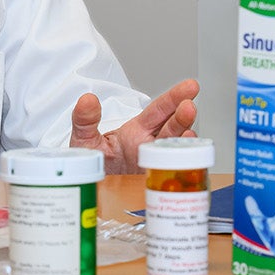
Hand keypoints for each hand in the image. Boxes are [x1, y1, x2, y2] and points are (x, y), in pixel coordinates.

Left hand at [72, 79, 199, 173]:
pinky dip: (180, 162)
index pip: (159, 110)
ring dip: (183, 139)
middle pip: (172, 126)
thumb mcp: (84, 139)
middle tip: (189, 106)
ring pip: (174, 147)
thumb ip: (84, 120)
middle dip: (183, 115)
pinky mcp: (155, 178)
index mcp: (138, 130)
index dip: (174, 97)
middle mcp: (152, 143)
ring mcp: (156, 161)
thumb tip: (87, 99)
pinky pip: (170, 168)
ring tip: (188, 132)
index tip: (190, 87)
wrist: (94, 188)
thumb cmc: (94, 161)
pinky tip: (184, 157)